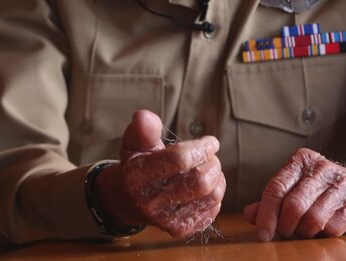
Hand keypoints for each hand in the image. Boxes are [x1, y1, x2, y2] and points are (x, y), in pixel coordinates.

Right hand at [94, 110, 224, 238]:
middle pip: (200, 181)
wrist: (127, 201)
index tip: (211, 141)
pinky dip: (215, 195)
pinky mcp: (179, 229)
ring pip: (210, 197)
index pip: (180, 160)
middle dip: (212, 163)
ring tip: (210, 168)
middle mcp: (151, 202)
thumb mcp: (135, 144)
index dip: (202, 148)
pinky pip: (211, 211)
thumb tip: (143, 116)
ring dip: (217, 178)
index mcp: (139, 176)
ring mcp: (166, 219)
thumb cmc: (137, 165)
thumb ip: (143, 129)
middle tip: (210, 156)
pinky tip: (207, 187)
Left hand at [243, 148, 345, 240]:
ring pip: (312, 218)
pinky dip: (324, 234)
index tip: (263, 234)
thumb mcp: (299, 189)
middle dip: (285, 227)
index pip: (276, 188)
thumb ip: (274, 200)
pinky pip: (333, 226)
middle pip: (293, 205)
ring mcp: (342, 184)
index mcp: (302, 161)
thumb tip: (249, 213)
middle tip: (285, 235)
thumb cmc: (327, 192)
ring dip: (304, 232)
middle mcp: (322, 168)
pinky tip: (325, 230)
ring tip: (304, 233)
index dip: (266, 214)